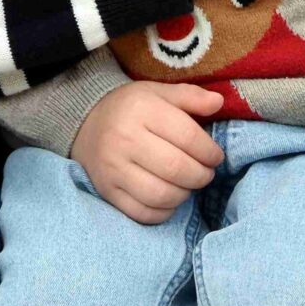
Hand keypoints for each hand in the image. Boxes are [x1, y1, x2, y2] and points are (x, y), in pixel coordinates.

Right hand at [70, 82, 224, 223]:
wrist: (86, 123)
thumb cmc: (131, 108)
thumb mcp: (158, 93)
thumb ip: (190, 96)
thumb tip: (218, 102)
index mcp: (141, 110)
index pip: (187, 136)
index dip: (210, 151)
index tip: (216, 156)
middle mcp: (124, 139)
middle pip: (176, 168)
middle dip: (201, 175)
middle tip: (206, 173)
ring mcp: (113, 169)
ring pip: (161, 195)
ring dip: (184, 194)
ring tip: (188, 185)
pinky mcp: (107, 191)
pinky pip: (143, 213)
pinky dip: (164, 211)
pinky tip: (170, 199)